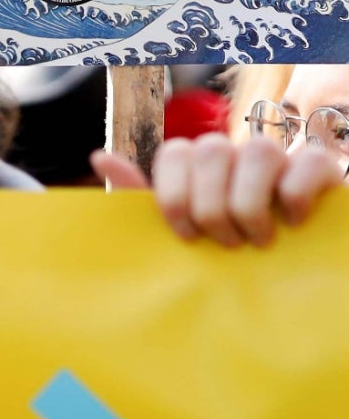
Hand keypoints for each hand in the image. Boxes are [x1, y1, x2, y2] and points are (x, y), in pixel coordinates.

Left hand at [92, 134, 342, 246]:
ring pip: (258, 151)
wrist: (296, 267)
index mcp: (200, 164)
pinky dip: (297, 193)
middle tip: (227, 243)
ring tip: (258, 240)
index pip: (175, 153)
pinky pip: (310, 162)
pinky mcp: (320, 170)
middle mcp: (237, 153)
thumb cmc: (229, 246)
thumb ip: (144, 198)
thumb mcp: (185, 230)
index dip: (173, 194)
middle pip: (210, 151)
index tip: (185, 235)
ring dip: (250, 203)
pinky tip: (294, 221)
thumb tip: (99, 156)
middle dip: (212, 206)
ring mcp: (280, 158)